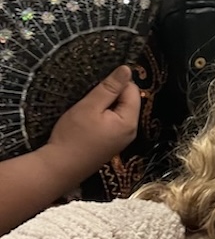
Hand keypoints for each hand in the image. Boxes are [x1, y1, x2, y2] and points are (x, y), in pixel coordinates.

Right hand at [46, 65, 141, 180]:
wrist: (56, 170)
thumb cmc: (72, 137)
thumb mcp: (89, 106)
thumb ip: (110, 87)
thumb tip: (127, 69)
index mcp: (129, 121)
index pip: (133, 91)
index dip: (117, 84)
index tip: (98, 87)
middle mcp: (131, 132)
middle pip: (128, 101)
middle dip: (112, 96)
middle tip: (91, 101)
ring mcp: (121, 140)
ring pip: (119, 112)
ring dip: (106, 107)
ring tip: (88, 112)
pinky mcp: (111, 145)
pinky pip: (113, 123)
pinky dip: (103, 118)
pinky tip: (88, 123)